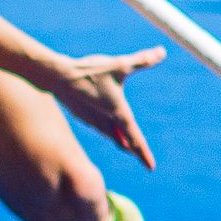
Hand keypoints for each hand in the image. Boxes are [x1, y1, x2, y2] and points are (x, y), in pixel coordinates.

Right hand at [40, 45, 165, 167]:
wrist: (59, 78)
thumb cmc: (90, 73)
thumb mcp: (119, 65)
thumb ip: (142, 60)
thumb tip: (162, 52)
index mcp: (119, 114)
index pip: (135, 139)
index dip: (144, 153)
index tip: (151, 167)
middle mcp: (107, 122)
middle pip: (124, 142)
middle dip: (134, 149)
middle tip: (143, 157)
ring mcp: (94, 122)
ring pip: (111, 136)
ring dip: (121, 141)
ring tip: (129, 146)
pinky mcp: (84, 118)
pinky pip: (100, 129)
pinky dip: (109, 131)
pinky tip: (108, 126)